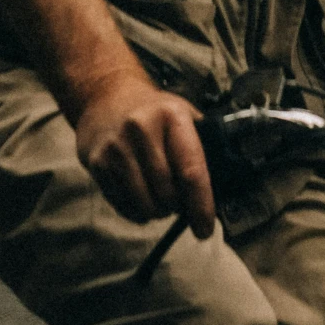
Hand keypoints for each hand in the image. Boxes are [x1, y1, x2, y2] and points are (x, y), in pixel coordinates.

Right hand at [73, 69, 215, 238]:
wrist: (105, 96)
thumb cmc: (152, 113)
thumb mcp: (181, 115)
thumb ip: (202, 145)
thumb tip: (226, 187)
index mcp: (172, 116)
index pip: (192, 171)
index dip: (201, 206)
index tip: (205, 228)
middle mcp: (142, 128)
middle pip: (168, 194)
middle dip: (176, 206)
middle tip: (177, 199)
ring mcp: (118, 146)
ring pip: (146, 205)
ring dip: (157, 211)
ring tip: (158, 196)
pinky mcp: (98, 162)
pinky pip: (124, 206)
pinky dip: (136, 210)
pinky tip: (138, 193)